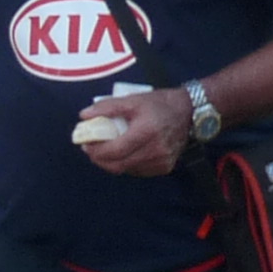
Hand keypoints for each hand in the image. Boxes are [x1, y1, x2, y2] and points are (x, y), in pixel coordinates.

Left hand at [74, 88, 192, 177]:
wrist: (189, 112)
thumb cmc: (159, 104)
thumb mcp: (132, 100)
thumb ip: (107, 107)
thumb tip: (84, 116)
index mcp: (146, 132)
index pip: (115, 151)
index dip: (96, 151)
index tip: (86, 144)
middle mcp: (155, 150)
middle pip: (118, 165)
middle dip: (100, 159)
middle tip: (91, 149)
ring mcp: (161, 161)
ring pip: (127, 170)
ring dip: (112, 163)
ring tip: (105, 150)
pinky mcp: (165, 167)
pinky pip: (138, 171)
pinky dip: (126, 164)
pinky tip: (123, 154)